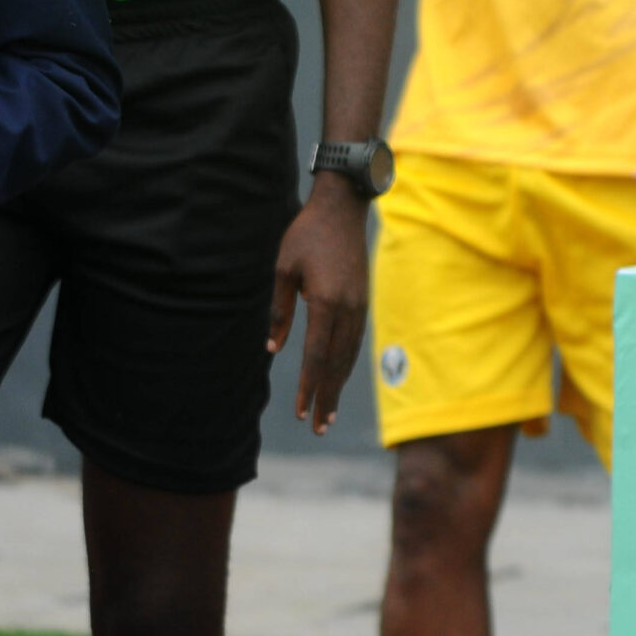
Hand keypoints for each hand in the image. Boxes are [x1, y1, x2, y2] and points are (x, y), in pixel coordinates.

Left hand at [268, 183, 367, 434]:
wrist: (343, 207)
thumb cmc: (306, 235)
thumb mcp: (283, 268)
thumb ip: (278, 309)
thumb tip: (273, 348)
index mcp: (326, 301)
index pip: (315, 354)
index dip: (308, 386)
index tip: (302, 412)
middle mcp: (347, 308)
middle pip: (337, 363)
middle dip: (326, 396)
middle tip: (318, 428)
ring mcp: (359, 305)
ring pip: (349, 355)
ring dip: (338, 385)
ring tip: (329, 413)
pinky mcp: (362, 300)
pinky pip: (355, 341)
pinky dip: (346, 365)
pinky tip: (339, 377)